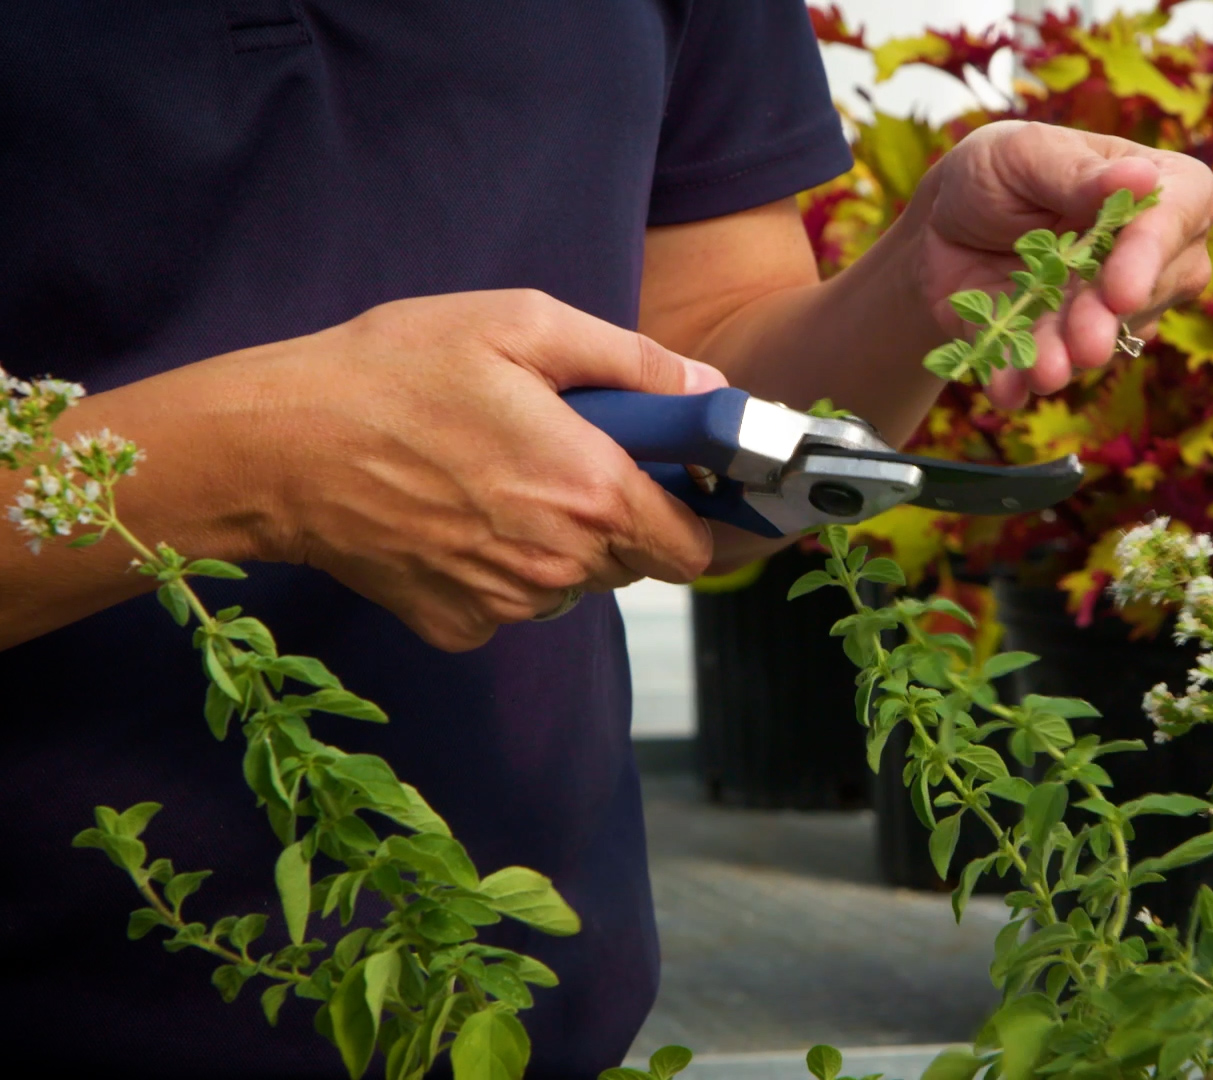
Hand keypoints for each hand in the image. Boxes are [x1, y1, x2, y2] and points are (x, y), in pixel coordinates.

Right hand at [238, 290, 723, 650]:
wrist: (278, 446)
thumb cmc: (398, 371)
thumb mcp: (525, 325)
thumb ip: (635, 361)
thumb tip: (709, 392)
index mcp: (591, 493)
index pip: (695, 548)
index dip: (695, 513)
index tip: (674, 480)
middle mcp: (559, 565)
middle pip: (635, 561)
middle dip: (618, 514)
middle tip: (560, 452)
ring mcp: (507, 604)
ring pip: (574, 582)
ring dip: (557, 540)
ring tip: (493, 473)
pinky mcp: (458, 625)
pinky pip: (511, 602)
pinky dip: (498, 567)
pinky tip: (453, 512)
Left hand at [908, 120, 1212, 407]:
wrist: (939, 225)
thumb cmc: (995, 170)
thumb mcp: (1023, 152)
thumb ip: (1075, 172)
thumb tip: (1143, 177)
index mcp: (1157, 189)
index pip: (1182, 215)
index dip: (1154, 254)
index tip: (1124, 288)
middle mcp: (1150, 257)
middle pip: (1151, 291)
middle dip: (1110, 319)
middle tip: (1086, 343)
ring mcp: (1108, 310)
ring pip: (1103, 340)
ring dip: (1072, 358)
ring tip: (1045, 372)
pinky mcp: (1060, 346)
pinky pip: (1047, 368)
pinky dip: (1023, 379)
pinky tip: (1006, 388)